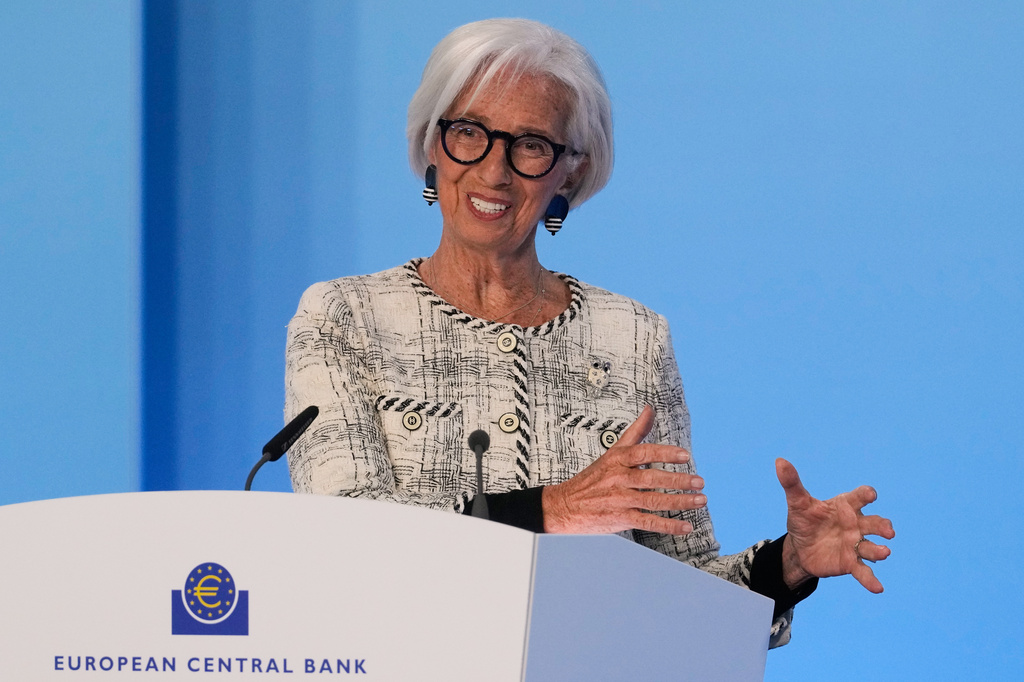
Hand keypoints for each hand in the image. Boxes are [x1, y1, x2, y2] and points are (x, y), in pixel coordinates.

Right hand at [542, 406, 705, 533]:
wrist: (565, 506)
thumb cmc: (593, 478)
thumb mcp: (612, 451)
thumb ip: (636, 431)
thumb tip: (650, 409)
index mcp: (617, 460)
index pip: (643, 453)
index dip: (664, 453)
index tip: (685, 455)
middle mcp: (618, 479)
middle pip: (652, 478)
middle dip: (678, 481)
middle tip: (699, 482)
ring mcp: (620, 500)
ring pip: (654, 500)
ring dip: (679, 502)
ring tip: (700, 500)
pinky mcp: (620, 519)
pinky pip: (648, 522)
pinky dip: (668, 526)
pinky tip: (685, 526)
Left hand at [776, 458, 894, 592]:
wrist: (800, 548)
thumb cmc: (805, 521)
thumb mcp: (797, 503)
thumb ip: (792, 483)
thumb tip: (780, 461)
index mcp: (845, 506)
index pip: (859, 497)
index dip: (866, 495)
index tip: (870, 495)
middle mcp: (856, 524)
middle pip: (874, 523)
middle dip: (882, 526)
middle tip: (888, 531)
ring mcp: (855, 544)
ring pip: (871, 547)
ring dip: (879, 550)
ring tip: (884, 553)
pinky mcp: (850, 562)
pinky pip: (863, 571)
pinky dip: (871, 580)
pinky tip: (878, 588)